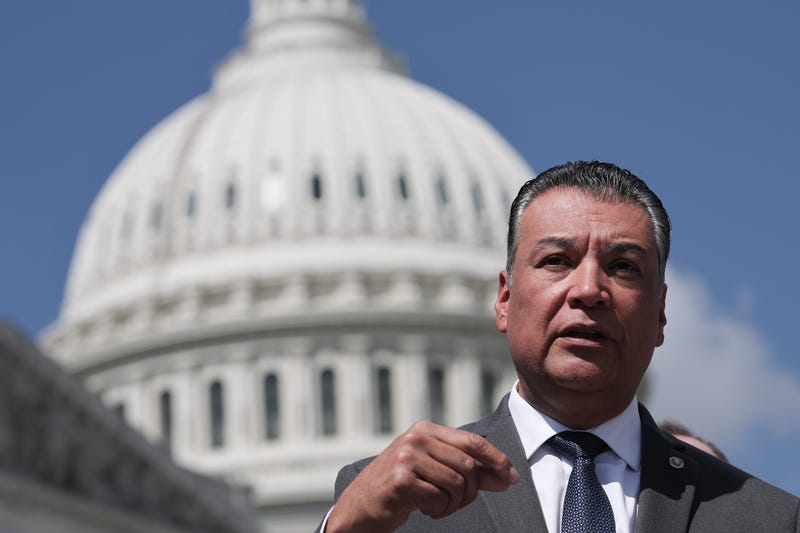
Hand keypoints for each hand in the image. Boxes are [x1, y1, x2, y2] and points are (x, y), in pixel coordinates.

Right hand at [326, 420, 519, 531]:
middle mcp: (416, 437)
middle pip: (468, 466)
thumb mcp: (435, 471)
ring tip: (436, 506)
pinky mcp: (401, 480)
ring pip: (456, 484)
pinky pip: (438, 499)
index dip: (497, 459)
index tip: (512, 477)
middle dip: (469, 492)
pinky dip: (437, 510)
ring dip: (452, 504)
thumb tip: (508, 476)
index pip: (472, 441)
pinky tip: (422, 509)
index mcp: (425, 429)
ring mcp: (406, 457)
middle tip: (455, 503)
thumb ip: (470, 471)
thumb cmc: (401, 487)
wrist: (360, 505)